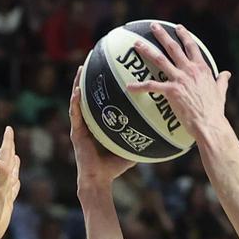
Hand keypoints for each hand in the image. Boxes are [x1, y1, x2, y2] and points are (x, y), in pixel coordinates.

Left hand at [0, 126, 20, 238]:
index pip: (4, 155)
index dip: (7, 142)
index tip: (8, 128)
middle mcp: (0, 182)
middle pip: (7, 161)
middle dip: (9, 148)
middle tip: (10, 135)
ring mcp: (3, 191)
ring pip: (10, 173)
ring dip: (13, 164)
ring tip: (15, 156)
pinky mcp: (6, 202)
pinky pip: (13, 188)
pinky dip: (15, 181)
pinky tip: (15, 180)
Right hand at [70, 66, 134, 192]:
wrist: (99, 180)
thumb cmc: (114, 167)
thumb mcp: (132, 146)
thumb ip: (143, 136)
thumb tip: (162, 128)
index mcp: (99, 122)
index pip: (102, 99)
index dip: (104, 84)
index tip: (110, 67)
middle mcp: (88, 121)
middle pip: (89, 94)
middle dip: (90, 76)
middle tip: (94, 58)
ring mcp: (80, 126)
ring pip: (78, 100)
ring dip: (79, 83)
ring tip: (82, 68)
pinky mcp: (75, 133)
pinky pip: (75, 114)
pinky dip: (76, 102)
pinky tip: (77, 90)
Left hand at [127, 23, 231, 142]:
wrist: (209, 122)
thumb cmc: (215, 110)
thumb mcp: (221, 91)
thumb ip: (222, 81)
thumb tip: (227, 74)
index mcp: (202, 68)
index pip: (191, 47)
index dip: (184, 35)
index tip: (178, 28)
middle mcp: (190, 70)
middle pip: (173, 47)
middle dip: (162, 35)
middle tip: (153, 26)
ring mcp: (180, 79)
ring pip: (160, 60)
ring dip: (147, 50)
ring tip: (136, 44)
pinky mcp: (172, 91)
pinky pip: (151, 86)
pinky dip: (139, 86)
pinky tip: (129, 86)